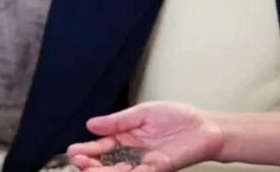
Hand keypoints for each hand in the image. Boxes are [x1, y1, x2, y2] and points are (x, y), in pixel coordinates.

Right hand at [67, 102, 223, 171]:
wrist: (205, 127)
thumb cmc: (178, 118)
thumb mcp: (143, 112)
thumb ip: (118, 121)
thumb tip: (92, 124)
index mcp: (128, 137)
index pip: (103, 146)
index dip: (88, 150)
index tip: (73, 150)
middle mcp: (134, 153)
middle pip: (106, 164)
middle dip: (90, 164)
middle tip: (78, 161)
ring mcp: (145, 164)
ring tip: (87, 168)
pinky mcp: (158, 169)